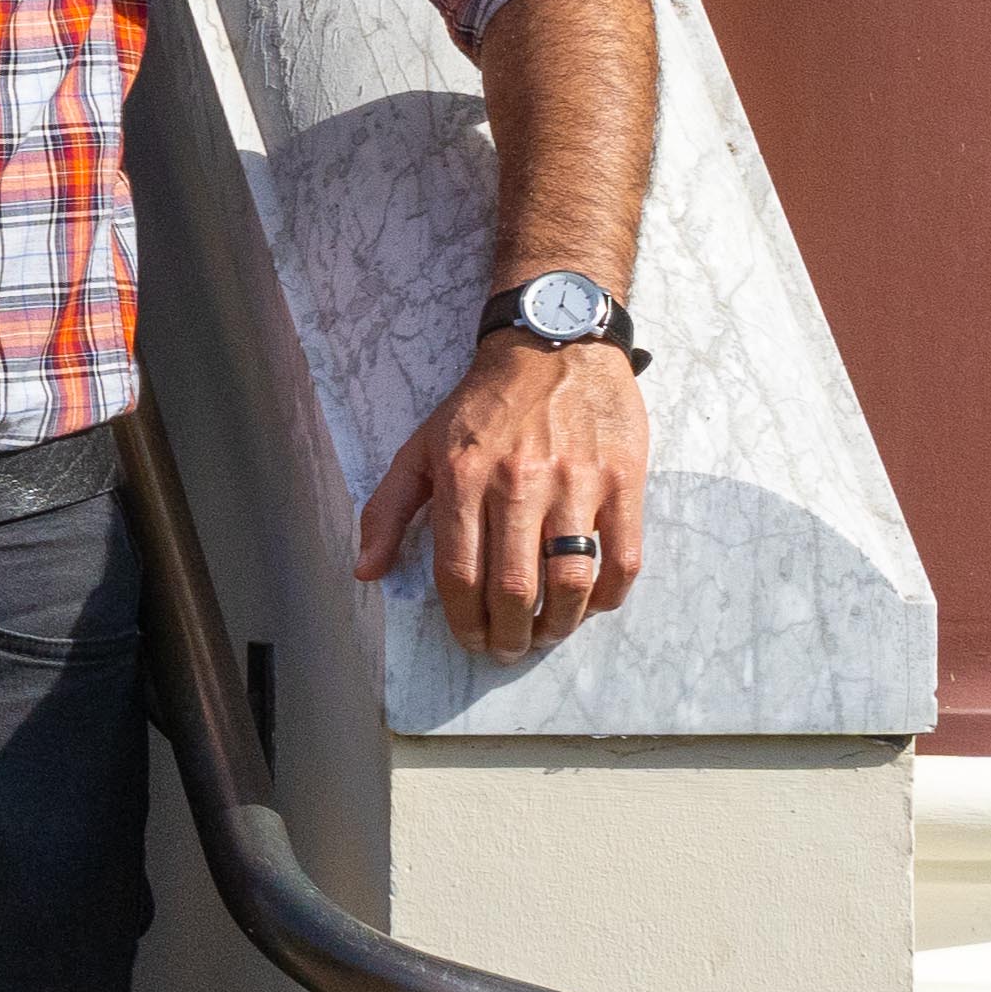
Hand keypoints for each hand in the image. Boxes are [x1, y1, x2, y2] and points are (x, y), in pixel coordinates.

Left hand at [362, 330, 660, 660]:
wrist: (553, 342)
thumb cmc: (483, 404)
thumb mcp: (420, 447)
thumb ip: (387, 509)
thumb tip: (367, 570)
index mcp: (463, 477)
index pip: (459, 573)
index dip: (464, 621)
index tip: (470, 640)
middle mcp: (518, 482)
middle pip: (514, 587)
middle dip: (509, 634)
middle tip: (508, 649)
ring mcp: (576, 482)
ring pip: (570, 580)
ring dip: (558, 624)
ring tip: (547, 634)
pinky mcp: (623, 479)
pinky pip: (621, 558)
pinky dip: (606, 596)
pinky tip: (590, 604)